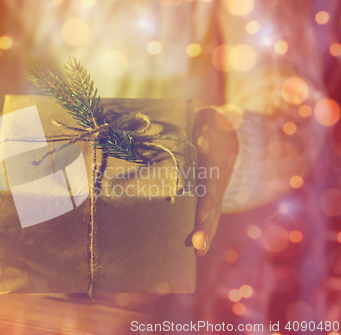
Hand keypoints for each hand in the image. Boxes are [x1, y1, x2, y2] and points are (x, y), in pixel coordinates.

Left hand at [191, 108, 237, 255]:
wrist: (227, 128)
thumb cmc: (210, 122)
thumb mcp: (208, 119)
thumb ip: (205, 128)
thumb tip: (200, 141)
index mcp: (217, 162)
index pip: (211, 183)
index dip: (206, 200)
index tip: (200, 217)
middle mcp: (220, 179)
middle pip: (213, 205)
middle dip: (206, 226)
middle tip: (197, 246)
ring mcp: (219, 188)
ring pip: (214, 213)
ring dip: (206, 233)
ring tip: (197, 252)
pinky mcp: (214, 193)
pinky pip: (211, 214)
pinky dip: (205, 230)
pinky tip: (193, 246)